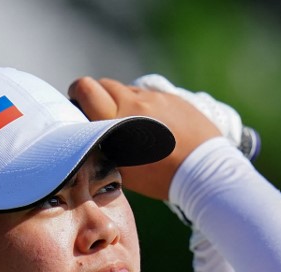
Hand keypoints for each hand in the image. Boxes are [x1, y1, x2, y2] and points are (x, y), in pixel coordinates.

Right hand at [67, 76, 221, 200]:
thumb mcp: (123, 169)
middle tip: (103, 114)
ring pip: (127, 89)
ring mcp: (155, 98)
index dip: (77, 93)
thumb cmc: (161, 178)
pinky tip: (155, 125)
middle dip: (98, 96)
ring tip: (133, 124)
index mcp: (117, 122)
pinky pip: (150, 95)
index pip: (85, 89)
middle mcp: (134, 104)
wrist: (204, 170)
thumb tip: (90, 133)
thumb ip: (103, 145)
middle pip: (103, 84)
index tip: (78, 103)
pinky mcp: (172, 97)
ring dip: (124, 101)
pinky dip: (146, 106)